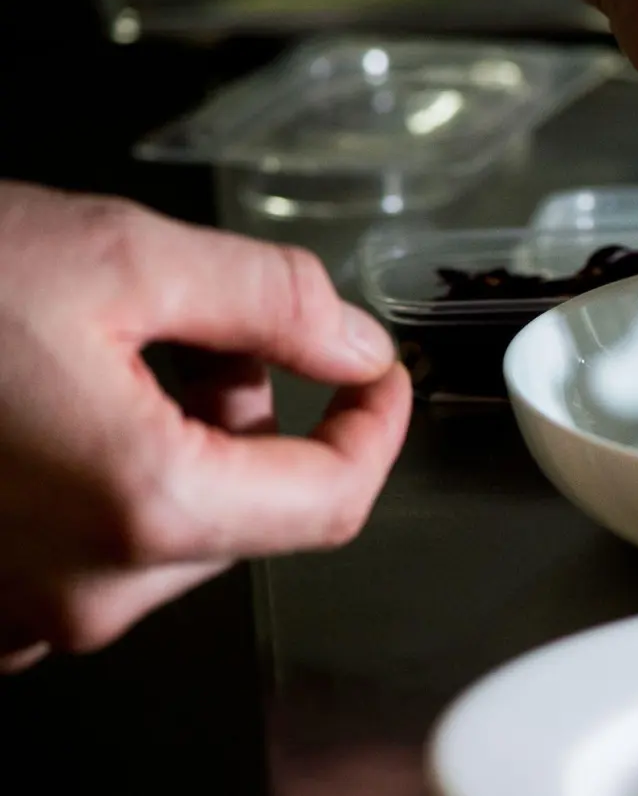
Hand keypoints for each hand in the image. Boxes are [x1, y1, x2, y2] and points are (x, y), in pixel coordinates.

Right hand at [0, 184, 409, 670]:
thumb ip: (271, 300)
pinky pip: (92, 547)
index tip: (374, 375)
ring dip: (178, 436)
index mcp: (144, 508)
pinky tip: (53, 403)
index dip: (373, 428)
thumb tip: (354, 344)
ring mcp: (22, 612)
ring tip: (100, 349)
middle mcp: (86, 589)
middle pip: (250, 509)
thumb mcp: (119, 255)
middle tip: (192, 325)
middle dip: (252, 411)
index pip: (333, 501)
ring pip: (172, 522)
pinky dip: (111, 474)